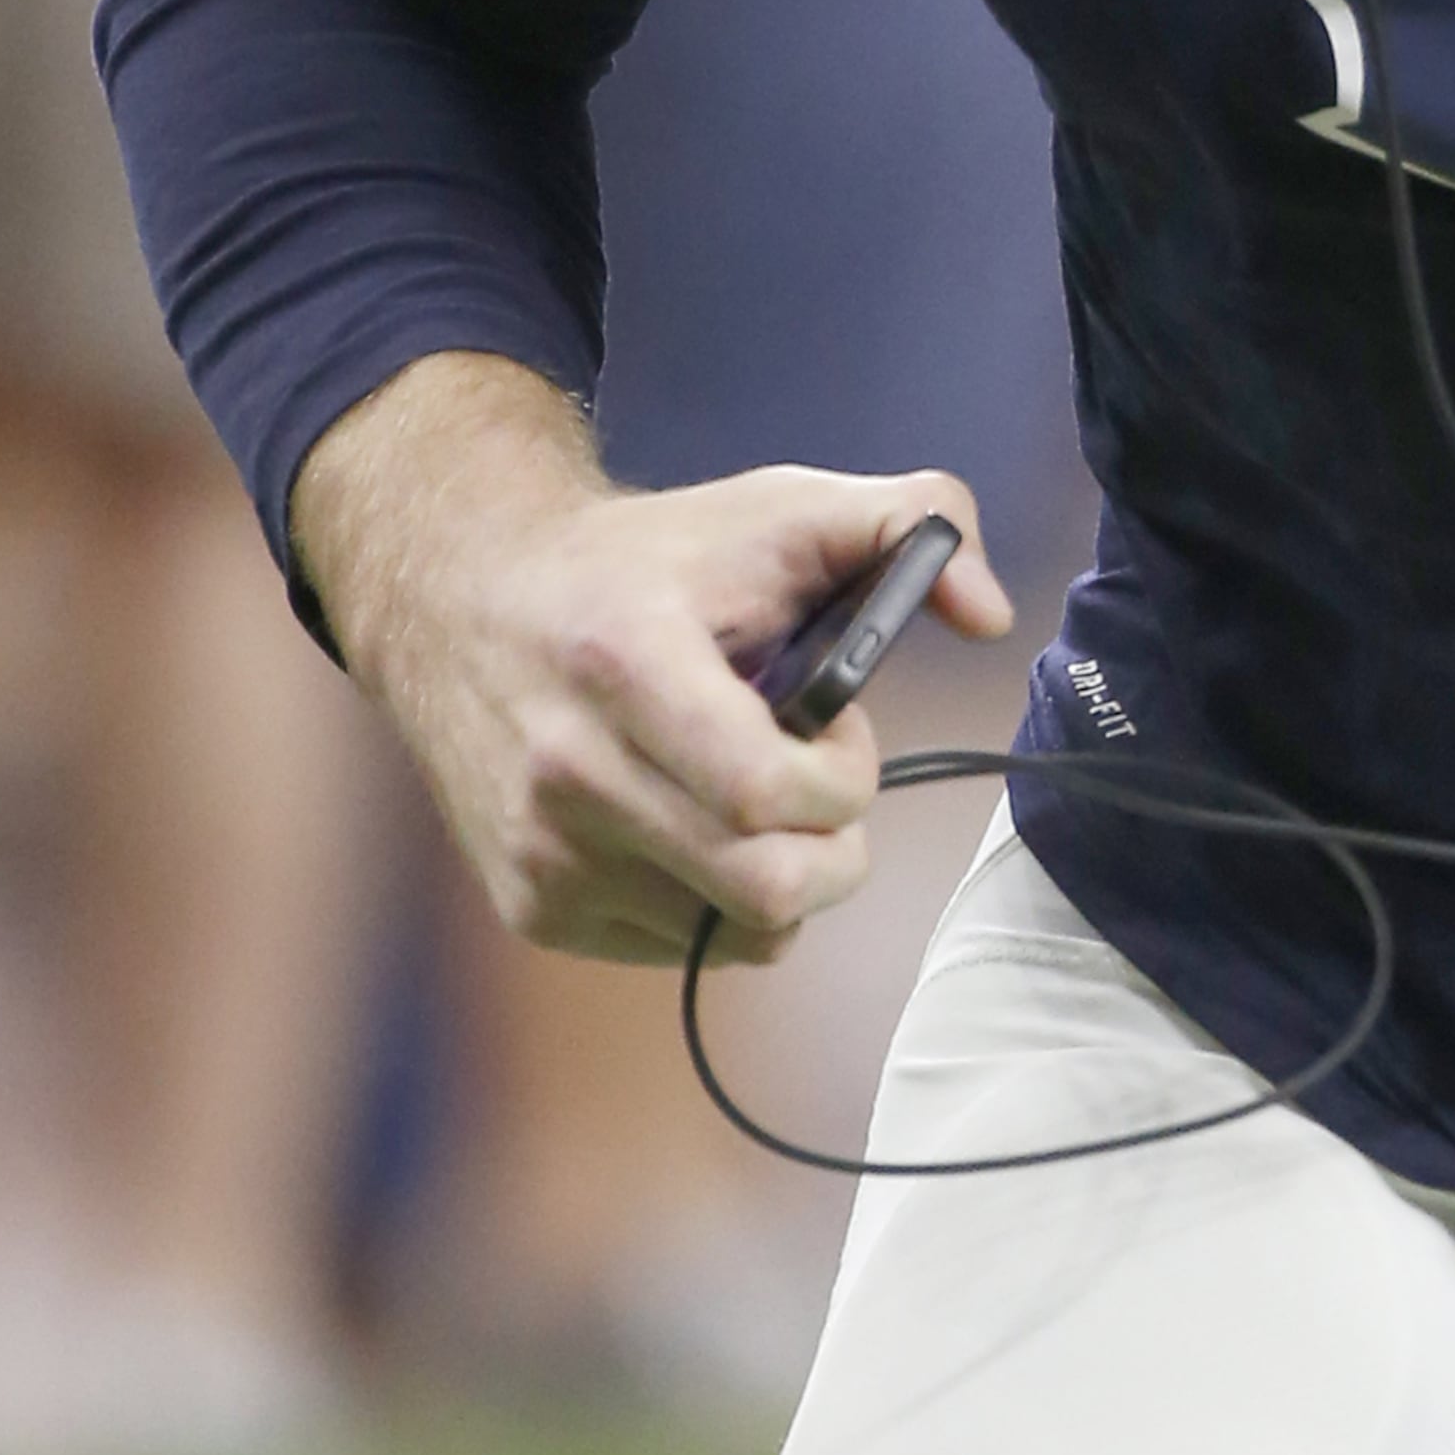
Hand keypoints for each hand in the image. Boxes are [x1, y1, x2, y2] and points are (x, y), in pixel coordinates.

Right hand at [292, 350, 1015, 967]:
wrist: (465, 598)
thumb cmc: (656, 558)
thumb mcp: (785, 506)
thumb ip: (915, 520)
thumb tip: (990, 615)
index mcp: (627, 665)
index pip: (765, 796)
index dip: (842, 779)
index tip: (838, 727)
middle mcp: (567, 771)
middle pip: (765, 888)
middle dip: (835, 847)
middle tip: (816, 781)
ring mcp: (542, 852)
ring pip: (736, 934)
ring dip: (782, 874)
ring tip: (749, 793)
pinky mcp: (532, 906)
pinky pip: (682, 948)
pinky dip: (720, 900)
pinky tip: (694, 819)